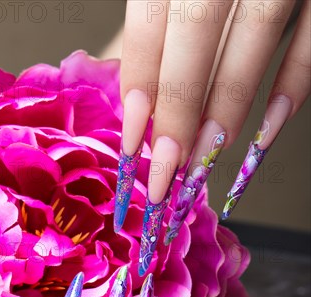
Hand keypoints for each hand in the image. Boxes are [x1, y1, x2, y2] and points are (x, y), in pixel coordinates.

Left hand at [114, 0, 309, 273]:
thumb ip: (156, 14)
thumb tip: (114, 71)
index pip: (154, 15)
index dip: (141, 80)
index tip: (132, 138)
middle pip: (198, 33)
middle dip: (178, 111)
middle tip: (164, 172)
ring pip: (255, 39)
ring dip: (226, 110)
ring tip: (201, 165)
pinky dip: (291, 90)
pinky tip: (262, 134)